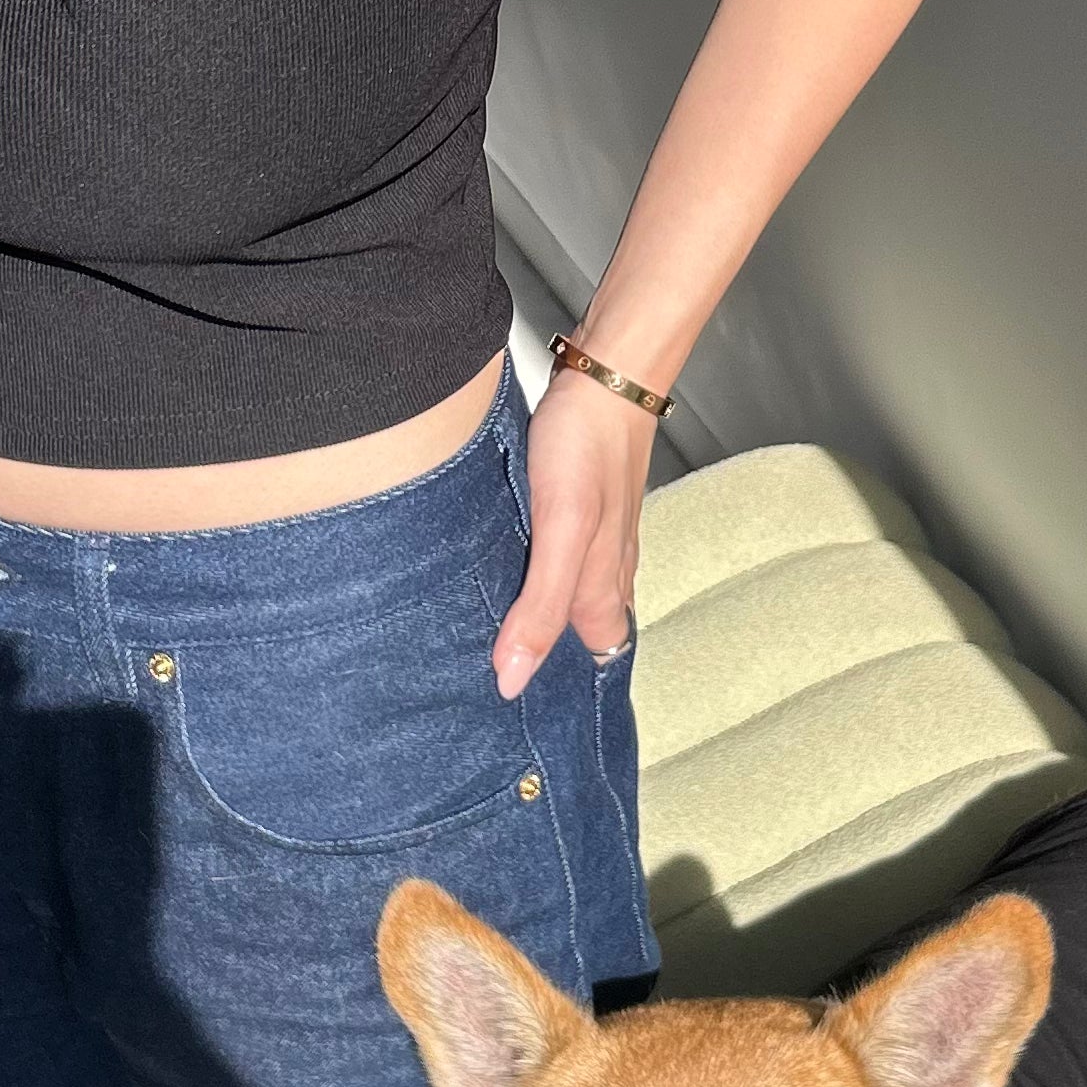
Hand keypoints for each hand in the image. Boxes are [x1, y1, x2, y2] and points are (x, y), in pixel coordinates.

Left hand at [491, 367, 659, 698]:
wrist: (605, 374)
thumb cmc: (588, 447)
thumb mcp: (562, 534)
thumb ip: (542, 606)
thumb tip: (513, 681)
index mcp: (603, 591)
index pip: (590, 663)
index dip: (557, 687)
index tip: (512, 712)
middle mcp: (602, 572)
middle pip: (577, 633)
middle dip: (539, 656)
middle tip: (483, 678)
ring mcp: (590, 539)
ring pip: (562, 594)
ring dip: (530, 615)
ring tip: (481, 636)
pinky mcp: (571, 508)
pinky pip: (548, 557)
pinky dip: (524, 572)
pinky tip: (495, 569)